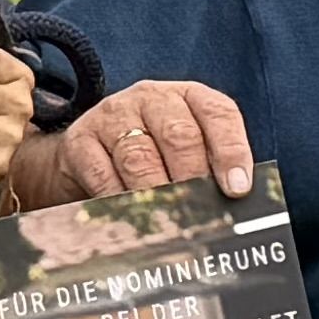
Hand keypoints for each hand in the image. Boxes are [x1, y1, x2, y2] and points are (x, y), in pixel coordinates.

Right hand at [33, 77, 254, 204]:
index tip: (237, 189)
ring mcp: (113, 115)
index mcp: (188, 97)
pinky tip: (130, 215)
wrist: (87, 152)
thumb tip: (236, 201)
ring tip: (169, 221)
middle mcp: (151, 98)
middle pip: (178, 135)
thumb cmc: (153, 155)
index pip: (218, 114)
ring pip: (140, 155)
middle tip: (200, 211)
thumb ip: (211, 169)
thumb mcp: (184, 152)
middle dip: (193, 177)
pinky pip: (102, 173)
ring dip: (156, 192)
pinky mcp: (81, 140)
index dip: (231, 152)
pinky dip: (118, 198)